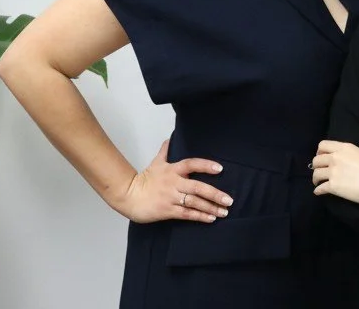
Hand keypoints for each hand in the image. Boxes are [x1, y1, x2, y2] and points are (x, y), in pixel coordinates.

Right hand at [113, 140, 232, 223]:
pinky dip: (200, 216)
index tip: (220, 168)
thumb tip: (169, 139)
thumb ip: (164, 152)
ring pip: (195, 202)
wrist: (129, 196)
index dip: (206, 165)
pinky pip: (187, 214)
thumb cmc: (144, 179)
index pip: (191, 164)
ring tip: (224, 211)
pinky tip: (210, 218)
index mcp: (172, 170)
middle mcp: (174, 183)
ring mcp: (171, 197)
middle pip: (198, 187)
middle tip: (229, 200)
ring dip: (211, 207)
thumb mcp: (155, 163)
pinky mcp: (168, 210)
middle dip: (215, 194)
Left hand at [311, 140, 358, 205]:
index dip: (320, 152)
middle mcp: (336, 157)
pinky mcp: (333, 186)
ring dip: (316, 179)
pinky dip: (318, 191)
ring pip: (315, 174)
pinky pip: (320, 188)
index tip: (322, 157)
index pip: (323, 145)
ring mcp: (333, 172)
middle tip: (320, 171)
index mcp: (345, 148)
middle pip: (316, 160)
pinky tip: (319, 192)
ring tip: (318, 183)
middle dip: (316, 166)